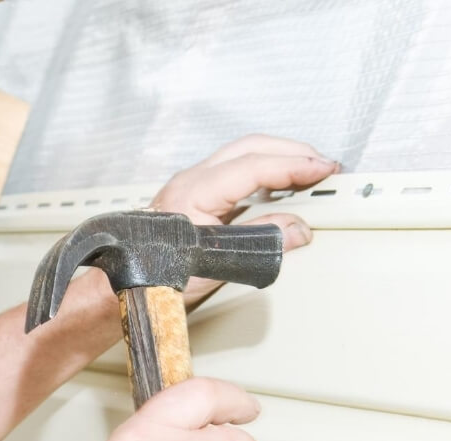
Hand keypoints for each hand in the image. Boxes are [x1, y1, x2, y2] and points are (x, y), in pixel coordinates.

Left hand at [151, 134, 339, 302]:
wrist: (126, 282)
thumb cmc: (157, 274)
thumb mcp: (215, 262)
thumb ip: (259, 242)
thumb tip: (299, 229)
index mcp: (195, 190)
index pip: (254, 165)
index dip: (293, 166)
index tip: (323, 170)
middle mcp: (191, 180)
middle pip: (250, 148)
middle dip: (291, 152)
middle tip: (324, 167)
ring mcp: (191, 184)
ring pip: (243, 155)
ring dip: (278, 158)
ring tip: (309, 173)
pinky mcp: (194, 194)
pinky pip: (235, 170)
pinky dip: (264, 171)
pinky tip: (281, 185)